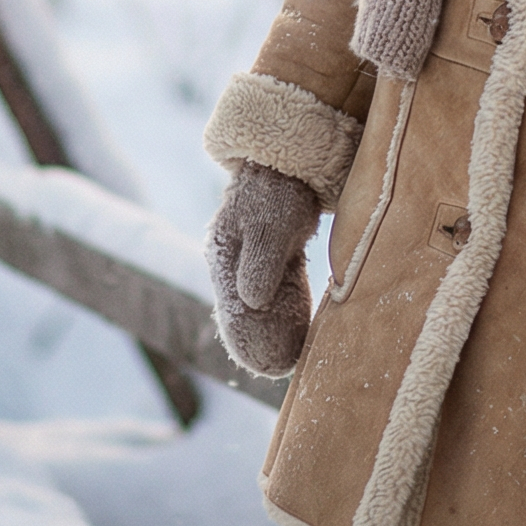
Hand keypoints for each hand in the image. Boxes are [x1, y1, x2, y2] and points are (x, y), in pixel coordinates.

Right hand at [206, 161, 321, 378]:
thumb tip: (253, 300)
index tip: (265, 365)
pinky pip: (281, 289)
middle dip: (260, 341)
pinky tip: (301, 328)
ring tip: (293, 359)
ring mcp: (257, 256)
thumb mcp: (270, 221)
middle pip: (244, 310)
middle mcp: (236, 259)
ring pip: (263, 303)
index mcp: (224, 252)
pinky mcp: (279, 252)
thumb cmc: (279, 187)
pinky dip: (288, 310)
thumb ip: (261, 259)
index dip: (246, 339)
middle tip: (281, 369)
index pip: (232, 306)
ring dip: (276, 329)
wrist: (293, 155)